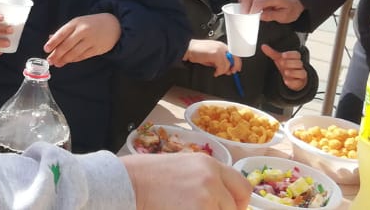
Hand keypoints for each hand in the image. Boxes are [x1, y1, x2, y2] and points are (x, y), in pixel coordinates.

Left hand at [43, 13, 119, 67]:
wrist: (113, 25)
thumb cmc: (91, 23)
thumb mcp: (78, 23)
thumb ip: (64, 31)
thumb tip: (50, 39)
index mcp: (76, 23)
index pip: (61, 33)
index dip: (53, 42)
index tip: (46, 49)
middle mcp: (83, 31)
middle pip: (67, 45)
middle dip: (57, 54)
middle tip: (50, 61)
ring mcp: (91, 40)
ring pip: (74, 53)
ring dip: (64, 59)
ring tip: (57, 63)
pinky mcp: (97, 49)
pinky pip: (83, 56)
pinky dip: (74, 60)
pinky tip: (68, 61)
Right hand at [121, 152, 251, 209]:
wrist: (127, 182)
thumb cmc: (147, 176)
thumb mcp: (182, 168)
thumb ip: (204, 180)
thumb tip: (219, 200)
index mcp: (209, 163)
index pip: (242, 187)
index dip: (238, 203)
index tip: (230, 209)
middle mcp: (211, 178)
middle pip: (234, 206)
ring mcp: (206, 196)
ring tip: (184, 208)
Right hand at [184, 39, 238, 76]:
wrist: (187, 48)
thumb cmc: (196, 52)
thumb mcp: (210, 56)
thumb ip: (219, 61)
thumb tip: (226, 69)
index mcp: (221, 46)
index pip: (234, 54)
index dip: (237, 63)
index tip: (236, 69)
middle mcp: (222, 46)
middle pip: (235, 58)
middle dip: (234, 67)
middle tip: (230, 73)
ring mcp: (219, 50)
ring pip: (228, 64)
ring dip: (223, 71)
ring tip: (217, 72)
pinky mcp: (216, 54)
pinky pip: (222, 66)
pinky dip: (219, 71)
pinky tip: (215, 72)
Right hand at [239, 0, 304, 23]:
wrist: (293, 0)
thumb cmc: (290, 9)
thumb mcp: (285, 16)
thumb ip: (272, 15)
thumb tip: (259, 16)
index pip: (258, 2)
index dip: (252, 11)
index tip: (249, 19)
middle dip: (244, 9)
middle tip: (245, 18)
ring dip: (243, 6)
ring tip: (247, 16)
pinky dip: (245, 4)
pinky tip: (249, 11)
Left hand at [261, 43, 306, 91]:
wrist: (292, 77)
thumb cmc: (286, 66)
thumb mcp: (279, 59)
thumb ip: (272, 53)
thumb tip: (263, 46)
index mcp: (295, 58)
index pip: (296, 55)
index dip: (290, 54)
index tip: (283, 55)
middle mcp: (299, 66)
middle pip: (299, 63)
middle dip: (291, 63)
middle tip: (282, 63)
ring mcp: (300, 74)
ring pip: (302, 73)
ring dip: (294, 72)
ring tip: (285, 72)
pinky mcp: (299, 82)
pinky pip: (298, 82)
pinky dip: (292, 82)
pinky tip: (286, 81)